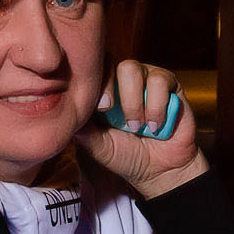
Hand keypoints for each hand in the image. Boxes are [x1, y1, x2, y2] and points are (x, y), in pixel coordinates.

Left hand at [73, 60, 208, 199]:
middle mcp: (122, 80)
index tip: (101, 109)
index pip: (92, 68)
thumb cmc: (126, 156)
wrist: (160, 170)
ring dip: (134, 103)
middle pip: (110, 62)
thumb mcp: (99, 147)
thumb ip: (83, 131)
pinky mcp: (168, 84)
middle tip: (121, 122)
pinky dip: (157, 106)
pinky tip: (156, 125)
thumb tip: (65, 113)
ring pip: (133, 68)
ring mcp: (145, 79)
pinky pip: (160, 80)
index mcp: (102, 91)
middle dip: (112, 91)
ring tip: (139, 127)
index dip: (95, 82)